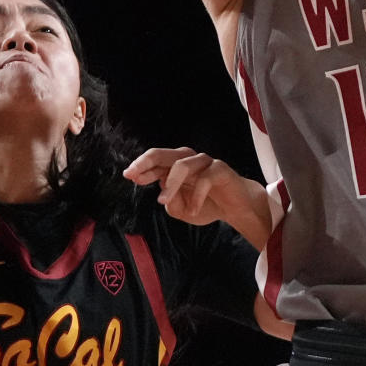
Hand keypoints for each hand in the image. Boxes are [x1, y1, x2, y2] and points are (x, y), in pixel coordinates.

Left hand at [123, 146, 244, 224]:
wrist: (236, 208)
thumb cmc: (207, 205)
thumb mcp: (182, 210)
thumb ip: (171, 202)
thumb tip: (163, 193)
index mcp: (175, 167)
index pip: (155, 162)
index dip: (140, 167)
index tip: (128, 175)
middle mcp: (188, 160)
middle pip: (164, 154)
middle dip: (146, 162)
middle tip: (135, 174)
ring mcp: (204, 162)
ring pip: (182, 165)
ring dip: (171, 184)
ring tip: (163, 201)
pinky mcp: (220, 169)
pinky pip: (205, 178)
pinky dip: (196, 196)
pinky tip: (193, 210)